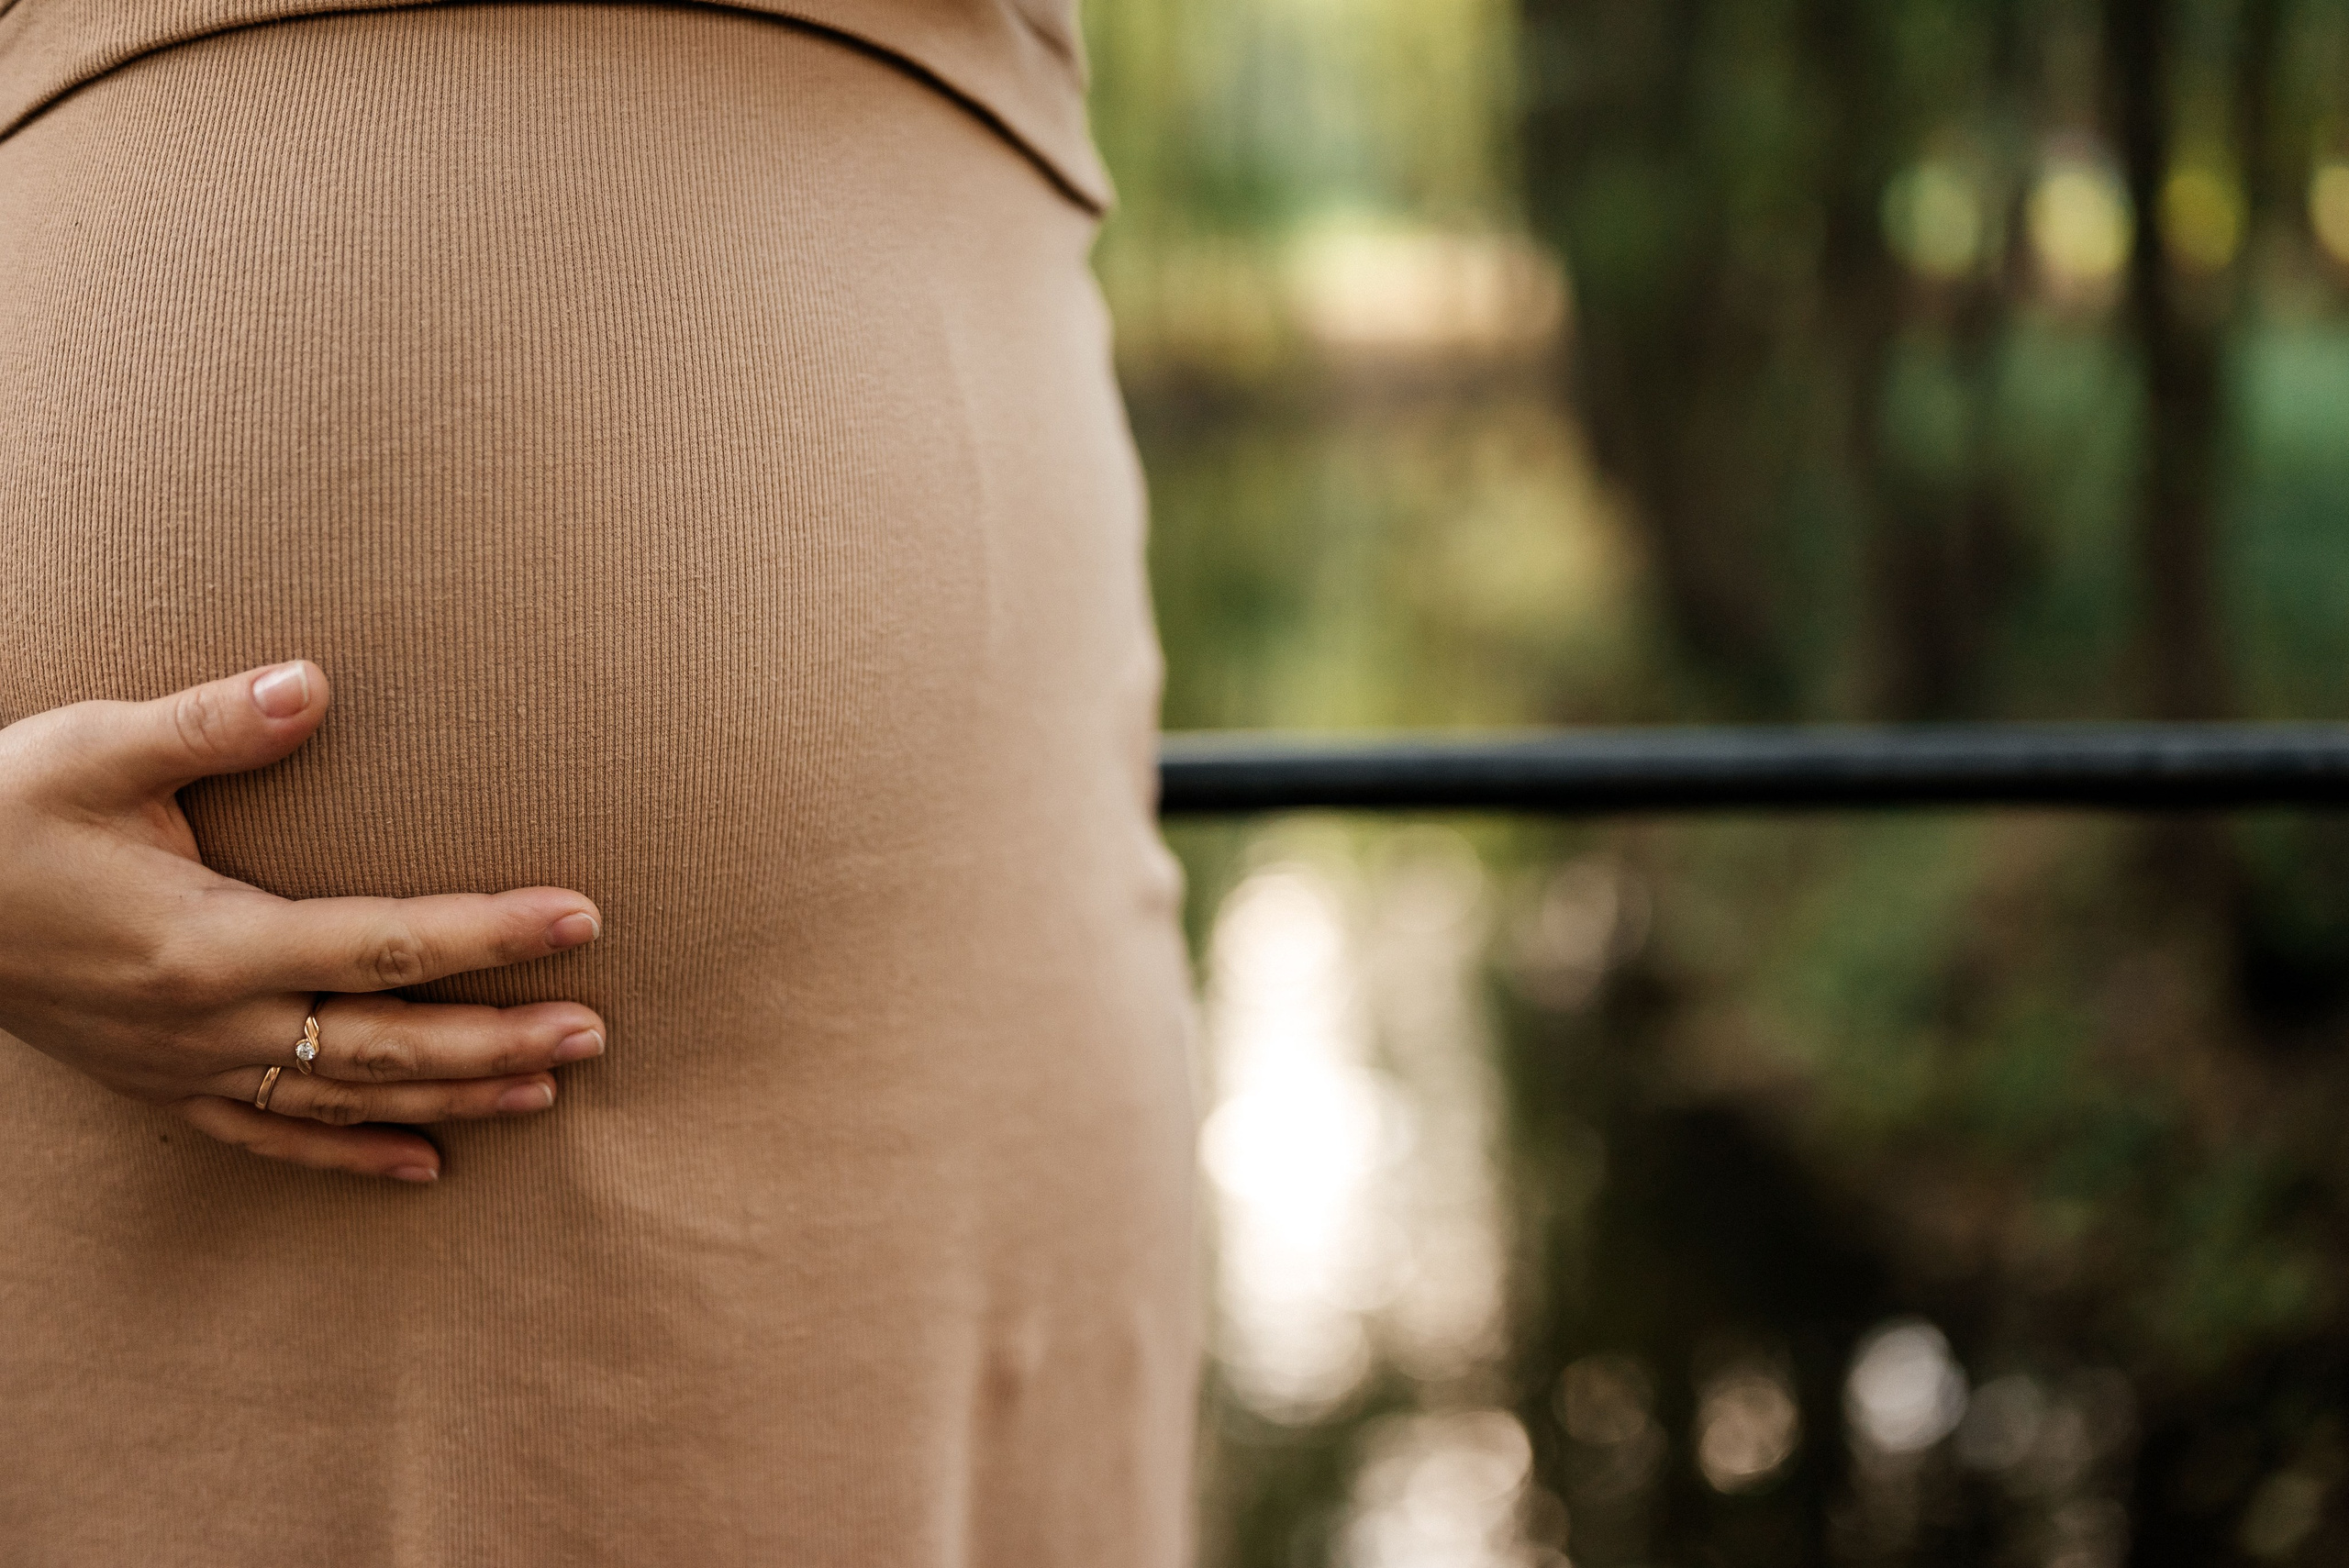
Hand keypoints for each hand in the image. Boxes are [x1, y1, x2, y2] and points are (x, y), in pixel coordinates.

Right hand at [0, 660, 606, 1182]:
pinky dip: (350, 1155)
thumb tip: (312, 682)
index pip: (387, 942)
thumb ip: (210, 722)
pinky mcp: (162, 1086)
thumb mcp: (91, 750)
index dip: (492, 933)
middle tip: (598, 1032)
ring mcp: (186, 1067)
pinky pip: (271, 1137)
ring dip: (453, 1098)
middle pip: (387, 1041)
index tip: (582, 918)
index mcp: (209, 943)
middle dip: (499, 1040)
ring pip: (346, 1098)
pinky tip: (425, 1166)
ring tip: (550, 1090)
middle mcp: (209, 1022)